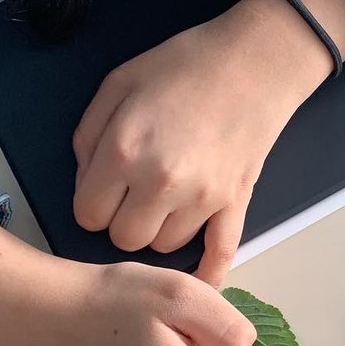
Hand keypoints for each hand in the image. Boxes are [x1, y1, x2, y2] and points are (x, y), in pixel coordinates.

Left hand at [71, 0, 344, 285]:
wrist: (256, 60)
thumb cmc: (186, 64)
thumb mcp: (119, 82)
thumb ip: (90, 134)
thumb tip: (88, 178)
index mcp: (123, 152)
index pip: (88, 215)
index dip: (93, 201)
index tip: (106, 186)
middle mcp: (160, 183)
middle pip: (125, 239)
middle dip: (123, 219)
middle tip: (136, 191)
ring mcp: (202, 198)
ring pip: (165, 247)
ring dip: (161, 229)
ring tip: (171, 198)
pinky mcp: (235, 202)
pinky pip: (220, 255)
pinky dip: (209, 274)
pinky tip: (201, 285)